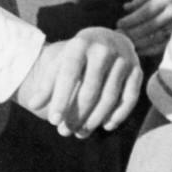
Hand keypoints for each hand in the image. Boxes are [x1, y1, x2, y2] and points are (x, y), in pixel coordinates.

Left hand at [16, 27, 142, 137]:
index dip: (61, 99)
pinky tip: (106, 126)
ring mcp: (124, 59)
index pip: (69, 75)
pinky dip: (119, 115)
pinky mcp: (137, 69)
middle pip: (90, 90)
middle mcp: (104, 49)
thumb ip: (47, 83)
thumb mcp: (60, 63)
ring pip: (110, 97)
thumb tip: (34, 105)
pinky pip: (130, 97)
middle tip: (65, 132)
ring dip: (94, 119)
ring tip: (80, 133)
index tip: (53, 121)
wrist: (107, 38)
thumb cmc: (77, 57)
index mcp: (81, 44)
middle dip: (76, 115)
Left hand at [117, 0, 171, 56]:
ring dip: (139, 42)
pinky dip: (151, 49)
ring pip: (156, 37)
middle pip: (149, 27)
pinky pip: (165, 44)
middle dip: (131, 33)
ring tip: (126, 44)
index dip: (130, 20)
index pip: (144, 12)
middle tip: (118, 36)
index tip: (118, 23)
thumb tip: (125, 9)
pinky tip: (139, 50)